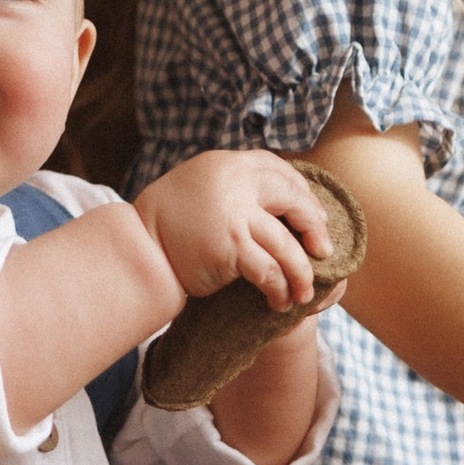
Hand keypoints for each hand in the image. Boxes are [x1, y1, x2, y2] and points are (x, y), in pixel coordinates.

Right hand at [137, 148, 330, 312]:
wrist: (140, 247)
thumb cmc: (171, 219)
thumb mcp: (203, 184)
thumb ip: (236, 184)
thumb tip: (282, 197)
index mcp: (229, 163)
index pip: (281, 171)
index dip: (304, 196)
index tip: (314, 218)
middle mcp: (235, 182)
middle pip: (293, 200)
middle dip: (314, 228)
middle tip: (323, 252)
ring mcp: (235, 214)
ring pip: (286, 245)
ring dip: (301, 273)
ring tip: (304, 292)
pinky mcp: (231, 247)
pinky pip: (269, 271)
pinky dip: (280, 289)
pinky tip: (280, 301)